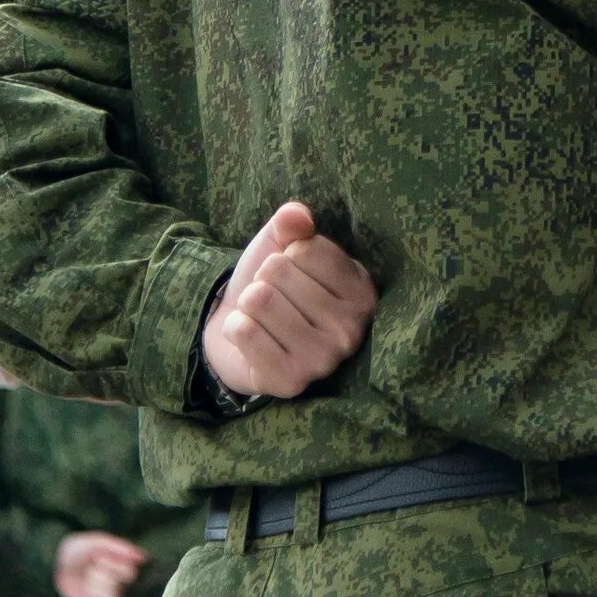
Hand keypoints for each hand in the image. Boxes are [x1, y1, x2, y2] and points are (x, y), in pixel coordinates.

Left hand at [53, 530, 147, 596]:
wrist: (55, 562)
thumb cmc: (79, 549)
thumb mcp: (98, 542)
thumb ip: (121, 548)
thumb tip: (144, 557)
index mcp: (121, 564)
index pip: (130, 574)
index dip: (114, 567)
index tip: (100, 559)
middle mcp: (117, 581)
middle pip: (119, 590)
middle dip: (102, 580)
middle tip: (91, 570)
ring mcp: (107, 594)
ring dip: (96, 592)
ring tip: (87, 583)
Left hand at [201, 202, 376, 401]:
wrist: (241, 335)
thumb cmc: (272, 287)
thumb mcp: (282, 246)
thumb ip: (292, 223)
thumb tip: (295, 215)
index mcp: (362, 290)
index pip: (306, 248)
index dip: (286, 254)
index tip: (292, 274)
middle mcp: (353, 328)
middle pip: (279, 272)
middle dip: (263, 280)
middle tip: (272, 300)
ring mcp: (325, 358)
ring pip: (259, 300)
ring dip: (247, 304)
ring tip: (261, 317)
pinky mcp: (292, 381)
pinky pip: (244, 332)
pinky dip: (234, 328)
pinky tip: (249, 337)